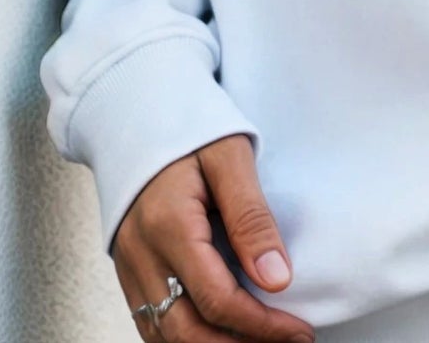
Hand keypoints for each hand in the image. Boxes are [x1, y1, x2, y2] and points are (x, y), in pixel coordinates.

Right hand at [113, 134, 315, 342]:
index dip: (263, 326)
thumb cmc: (189, 126)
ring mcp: (129, 266)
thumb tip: (277, 279)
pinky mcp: (128, 270)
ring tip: (260, 340)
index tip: (301, 330)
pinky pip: (152, 324)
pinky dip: (187, 338)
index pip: (217, 300)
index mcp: (168, 225)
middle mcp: (141, 255)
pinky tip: (222, 333)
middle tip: (288, 342)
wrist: (136, 110)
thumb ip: (252, 218)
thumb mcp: (230, 158)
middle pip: (188, 333)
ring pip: (167, 336)